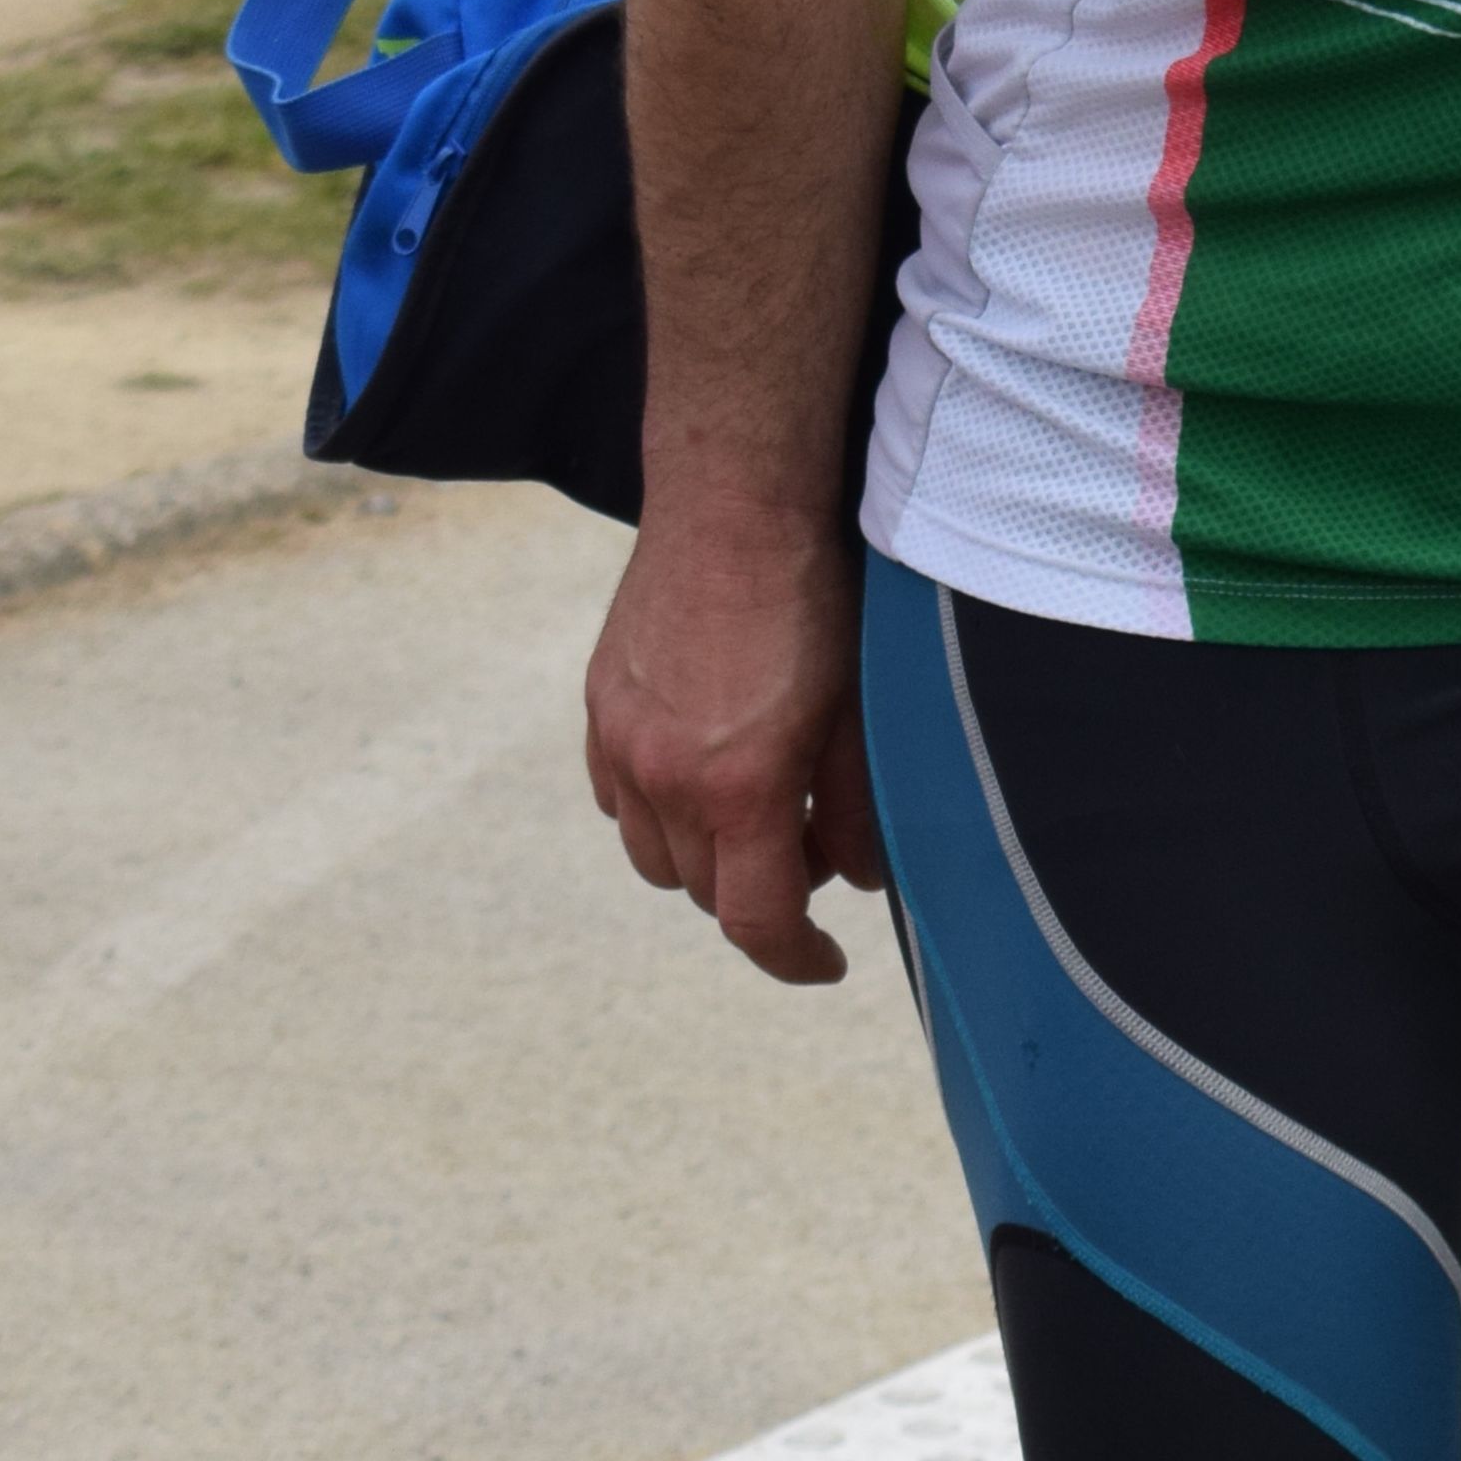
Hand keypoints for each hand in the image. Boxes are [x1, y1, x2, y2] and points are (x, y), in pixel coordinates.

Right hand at [584, 499, 878, 983]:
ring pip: (653, 854)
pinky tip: (702, 768)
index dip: (796, 959)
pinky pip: (616, 797)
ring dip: (705, 856)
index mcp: (738, 786)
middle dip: (762, 892)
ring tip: (759, 808)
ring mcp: (620, 741)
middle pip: (705, 892)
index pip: (756, 921)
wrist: (735, 499)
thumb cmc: (814, 597)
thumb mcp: (861, 710)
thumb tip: (854, 881)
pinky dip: (658, 809)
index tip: (827, 961)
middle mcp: (663, 776)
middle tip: (814, 850)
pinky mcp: (599, 705)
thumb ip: (858, 809)